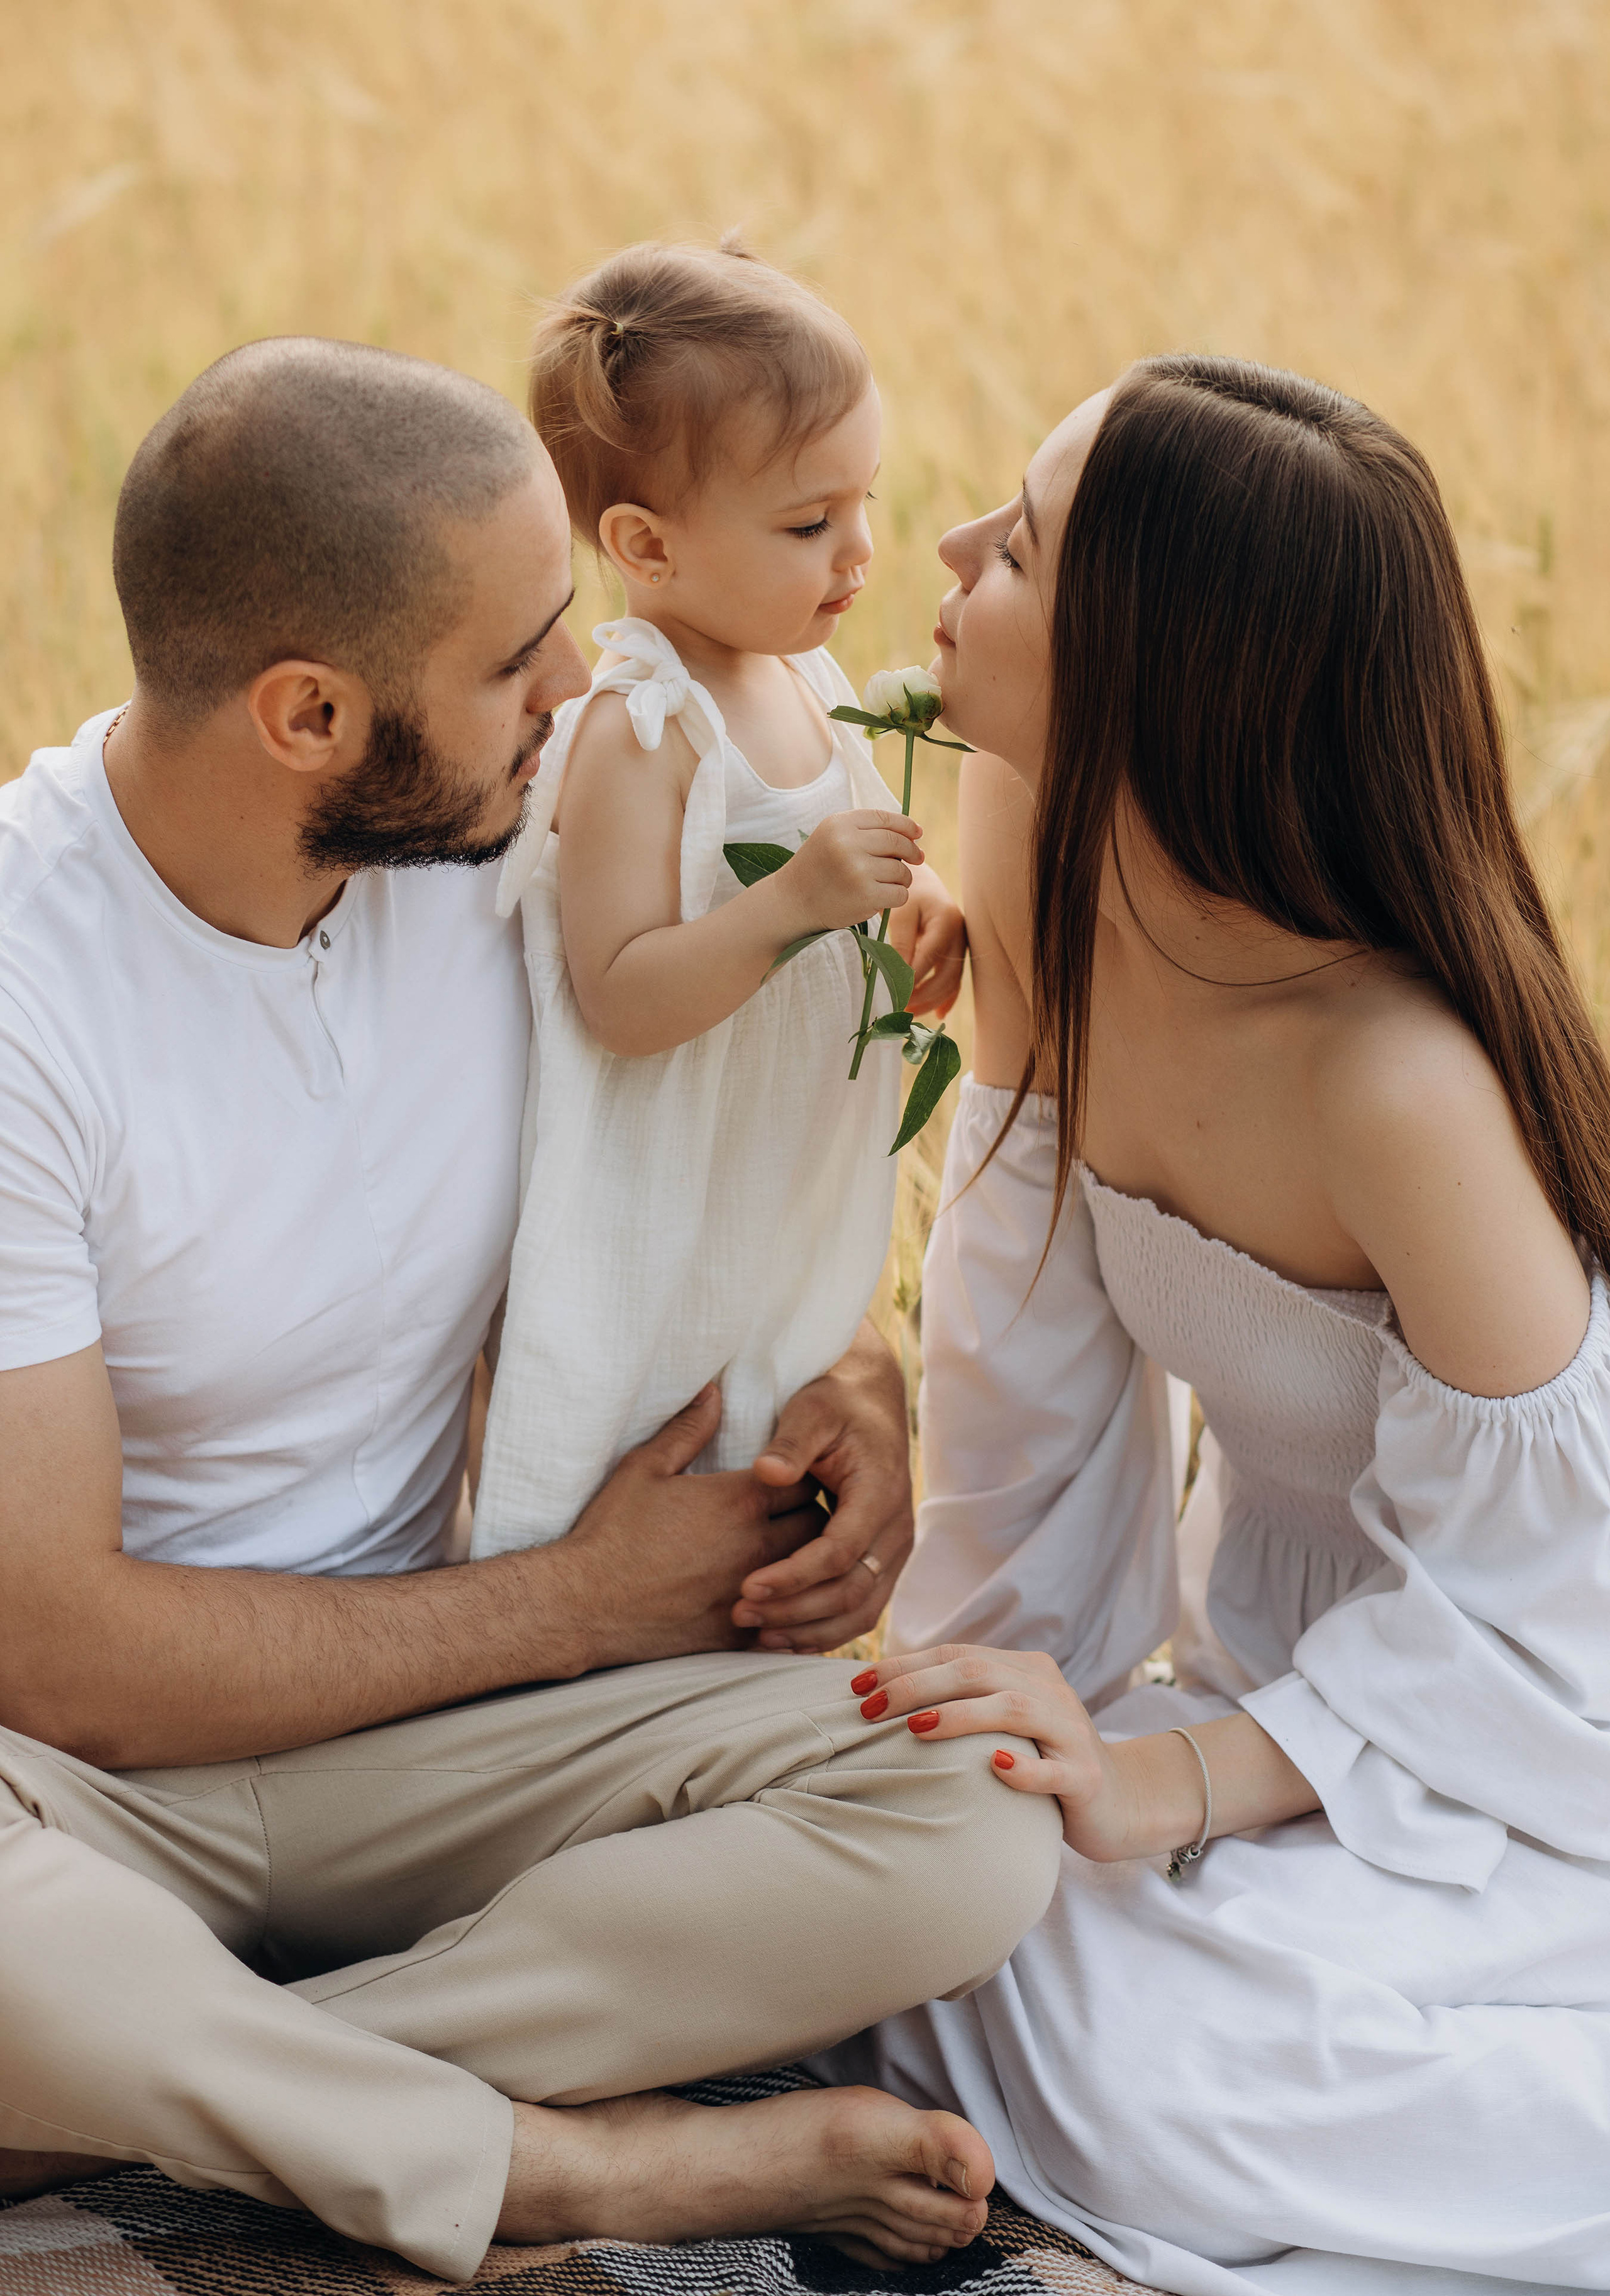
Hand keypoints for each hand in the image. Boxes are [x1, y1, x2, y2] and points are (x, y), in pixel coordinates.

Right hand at [548, 1386, 824, 1670]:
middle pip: (819, 1526)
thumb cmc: (611, 1531)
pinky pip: (787, 1617)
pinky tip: (775, 1599)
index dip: (804, 1479)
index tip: (791, 1482)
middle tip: (796, 1516)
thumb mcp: (643, 1468)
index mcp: (739, 1500)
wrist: (583, 1604)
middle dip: (814, 1518)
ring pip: (809, 1574)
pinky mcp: (738, 1632)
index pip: (806, 1482)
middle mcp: (755, 1545)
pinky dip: (787, 1605)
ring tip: (792, 1555)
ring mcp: (751, 1591)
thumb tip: (713, 1392)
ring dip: (805, 1562)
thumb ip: (687, 1430)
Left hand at [733, 1320, 914, 1651]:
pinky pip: (861, 1609)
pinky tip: (784, 1638)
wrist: (868, 1403)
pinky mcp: (883, 1563)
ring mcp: (894, 1551)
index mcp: (881, 1492)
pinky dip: (825, 1629)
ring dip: (809, 1629)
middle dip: (795, 1610)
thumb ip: (791, 1442)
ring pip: (860, 1610)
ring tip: (757, 1636)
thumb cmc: (834, 1403)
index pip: (839, 1552)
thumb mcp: (811, 1410)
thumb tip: (768, 1472)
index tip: (747, 1585)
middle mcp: (896, 1529)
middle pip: (850, 1591)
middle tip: (740, 1614)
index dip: (794, 1575)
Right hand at [776, 810, 923, 936]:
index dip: (906, 825)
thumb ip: (865, 831)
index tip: (918, 834)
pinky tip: (883, 898)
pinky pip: (899, 893)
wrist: (792, 902)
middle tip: (918, 859)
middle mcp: (848, 843)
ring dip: (902, 878)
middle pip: (897, 843)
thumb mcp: (832, 837)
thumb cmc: (817, 869)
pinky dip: (897, 897)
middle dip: (912, 851)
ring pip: (900, 870)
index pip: (885, 818)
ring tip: (888, 883)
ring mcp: (857, 870)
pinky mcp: (865, 896)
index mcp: (839, 824)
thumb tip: (914, 832)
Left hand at [845, 1644, 1140, 1859]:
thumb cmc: (1045, 1759)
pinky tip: (994, 1769)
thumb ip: (965, 1700)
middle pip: (978, 1671)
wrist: (1124, 1801)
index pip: (958, 1654)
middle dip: (917, 1684)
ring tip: (915, 1726)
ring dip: (961, 1716)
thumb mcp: (1005, 1722)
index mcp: (1026, 1670)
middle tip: (869, 1707)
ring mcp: (1071, 1733)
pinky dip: (1023, 1768)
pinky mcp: (1086, 1777)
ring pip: (1014, 1709)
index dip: (905, 1665)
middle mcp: (1049, 1691)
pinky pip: (1054, 1769)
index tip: (857, 1685)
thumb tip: (885, 1695)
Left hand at [887, 862, 966, 1016]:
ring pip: (951, 982)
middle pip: (946, 975)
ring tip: (909, 1013)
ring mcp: (961, 946)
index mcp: (946, 922)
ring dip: (932, 1001)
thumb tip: (899, 976)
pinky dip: (947, 998)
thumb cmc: (908, 896)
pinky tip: (938, 1015)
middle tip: (900, 1009)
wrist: (922, 884)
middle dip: (923, 996)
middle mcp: (960, 935)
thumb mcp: (900, 914)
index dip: (911, 981)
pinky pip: (955, 981)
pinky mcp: (956, 954)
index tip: (893, 996)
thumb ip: (901, 944)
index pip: (928, 959)